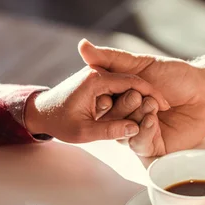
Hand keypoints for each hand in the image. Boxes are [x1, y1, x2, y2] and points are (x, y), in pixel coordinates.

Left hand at [24, 66, 166, 142]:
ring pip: (126, 84)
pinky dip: (128, 97)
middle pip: (132, 81)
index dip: (152, 95)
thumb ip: (110, 131)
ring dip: (139, 97)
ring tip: (154, 110)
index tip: (165, 107)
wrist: (39, 112)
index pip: (133, 83)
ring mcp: (96, 75)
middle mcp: (97, 73)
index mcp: (96, 80)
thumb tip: (135, 130)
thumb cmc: (59, 122)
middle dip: (149, 95)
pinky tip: (138, 110)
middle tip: (164, 110)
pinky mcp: (95, 81)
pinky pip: (118, 87)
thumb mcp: (84, 132)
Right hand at [79, 40, 204, 155]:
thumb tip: (82, 46)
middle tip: (139, 96)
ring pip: (123, 134)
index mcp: (119, 100)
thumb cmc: (176, 76)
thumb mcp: (140, 64)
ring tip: (152, 106)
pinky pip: (139, 145)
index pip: (100, 103)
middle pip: (110, 120)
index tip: (112, 89)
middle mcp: (125, 119)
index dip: (104, 97)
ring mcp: (138, 134)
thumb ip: (111, 58)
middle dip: (124, 107)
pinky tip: (154, 120)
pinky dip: (144, 132)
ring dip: (136, 117)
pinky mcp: (153, 148)